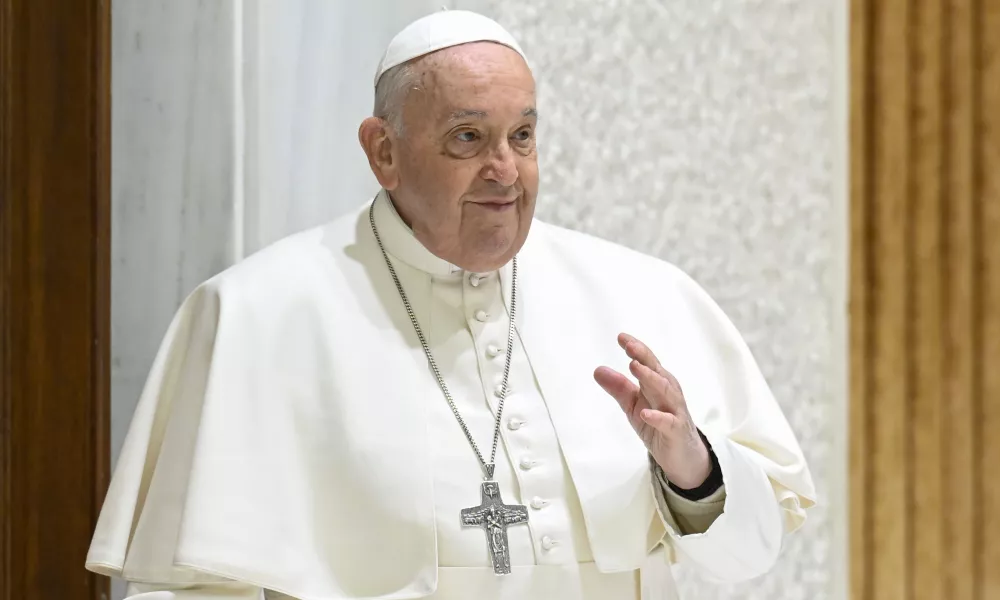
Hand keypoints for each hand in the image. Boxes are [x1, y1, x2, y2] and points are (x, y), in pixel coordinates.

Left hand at [593, 333, 711, 489]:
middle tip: (629, 346)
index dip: (636, 349)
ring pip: (666, 392)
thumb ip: (619, 388)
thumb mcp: (633, 406)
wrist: (683, 456)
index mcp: (658, 384)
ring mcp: (675, 412)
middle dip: (644, 357)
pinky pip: (668, 423)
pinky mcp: (676, 432)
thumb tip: (597, 369)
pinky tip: (644, 413)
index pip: (648, 362)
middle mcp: (669, 393)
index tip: (621, 337)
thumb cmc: (658, 424)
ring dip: (651, 379)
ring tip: (635, 368)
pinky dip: (657, 417)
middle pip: (657, 372)